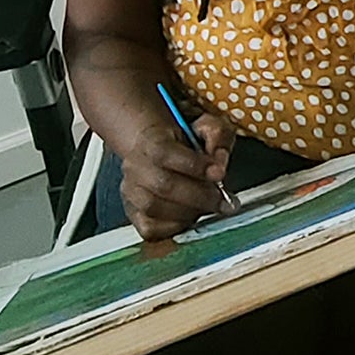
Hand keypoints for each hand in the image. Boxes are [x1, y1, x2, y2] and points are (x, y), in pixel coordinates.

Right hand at [117, 109, 235, 242]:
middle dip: (199, 196)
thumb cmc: (185, 142)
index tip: (219, 174)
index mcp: (151, 140)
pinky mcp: (133, 213)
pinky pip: (149, 228)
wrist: (159, 152)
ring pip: (153, 208)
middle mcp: (135, 166)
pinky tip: (190, 217)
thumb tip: (220, 163)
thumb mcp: (207, 126)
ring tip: (207, 207)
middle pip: (162, 185)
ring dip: (188, 212)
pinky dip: (174, 227)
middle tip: (223, 200)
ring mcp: (131, 191)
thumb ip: (218, 136)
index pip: (165, 153)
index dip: (194, 166)